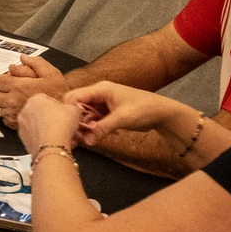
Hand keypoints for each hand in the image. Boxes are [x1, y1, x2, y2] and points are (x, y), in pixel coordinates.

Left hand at [0, 56, 66, 126]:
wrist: (66, 113)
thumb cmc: (60, 94)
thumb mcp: (51, 73)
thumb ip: (35, 63)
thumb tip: (22, 59)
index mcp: (18, 86)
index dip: (1, 79)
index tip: (7, 80)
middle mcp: (12, 101)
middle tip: (8, 91)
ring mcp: (13, 115)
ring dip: (1, 104)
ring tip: (13, 101)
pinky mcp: (16, 125)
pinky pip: (3, 120)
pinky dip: (8, 115)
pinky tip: (18, 111)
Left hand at [15, 93, 82, 153]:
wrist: (52, 146)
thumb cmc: (60, 125)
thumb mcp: (74, 109)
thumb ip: (71, 107)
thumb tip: (72, 111)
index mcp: (34, 100)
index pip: (47, 99)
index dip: (59, 106)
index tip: (66, 112)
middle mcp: (25, 113)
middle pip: (41, 114)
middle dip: (53, 118)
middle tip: (64, 123)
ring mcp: (23, 128)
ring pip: (39, 127)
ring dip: (49, 130)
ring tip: (62, 134)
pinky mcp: (25, 142)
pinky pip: (38, 139)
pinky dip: (46, 140)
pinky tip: (57, 142)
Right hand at [65, 81, 191, 145]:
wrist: (162, 113)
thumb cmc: (144, 109)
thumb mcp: (122, 118)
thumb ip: (103, 128)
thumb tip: (87, 142)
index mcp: (101, 89)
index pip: (75, 96)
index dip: (69, 111)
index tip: (69, 127)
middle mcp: (99, 94)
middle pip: (76, 105)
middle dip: (74, 120)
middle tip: (75, 135)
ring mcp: (102, 104)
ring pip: (83, 114)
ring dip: (82, 126)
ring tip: (82, 140)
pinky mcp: (106, 113)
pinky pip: (92, 120)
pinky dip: (90, 129)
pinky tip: (90, 139)